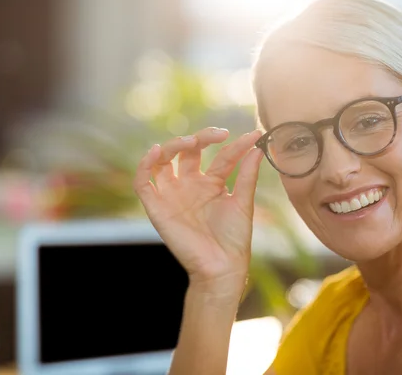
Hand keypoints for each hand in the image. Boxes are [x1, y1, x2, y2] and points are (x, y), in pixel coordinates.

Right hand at [134, 127, 263, 295]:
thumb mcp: (244, 202)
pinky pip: (143, 182)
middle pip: (188, 151)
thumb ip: (248, 174)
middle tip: (220, 134)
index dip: (236, 145)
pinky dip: (145, 164)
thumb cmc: (234, 239)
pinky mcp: (156, 207)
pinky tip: (155, 151)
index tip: (254, 135)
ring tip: (191, 141)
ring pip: (164, 160)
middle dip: (202, 138)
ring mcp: (173, 194)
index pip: (222, 156)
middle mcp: (191, 185)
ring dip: (173, 145)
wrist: (221, 267)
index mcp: (212, 184)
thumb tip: (258, 146)